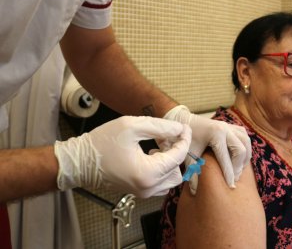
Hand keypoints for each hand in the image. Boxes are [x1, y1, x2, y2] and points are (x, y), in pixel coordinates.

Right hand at [54, 116, 190, 197]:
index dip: (184, 139)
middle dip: (177, 152)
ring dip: (170, 162)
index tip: (184, 127)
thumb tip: (179, 129)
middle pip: (178, 171)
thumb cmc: (102, 142)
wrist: (79, 162)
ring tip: (158, 146)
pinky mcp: (139, 192)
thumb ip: (160, 127)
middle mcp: (148, 187)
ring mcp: (143, 192)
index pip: (178, 157)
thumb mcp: (131, 126)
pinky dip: (162, 170)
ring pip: (171, 179)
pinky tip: (152, 155)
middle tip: (167, 137)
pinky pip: (160, 183)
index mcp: (148, 173)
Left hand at [163, 105, 251, 193]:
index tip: (231, 186)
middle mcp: (225, 128)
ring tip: (238, 169)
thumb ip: (193, 172)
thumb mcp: (188, 155)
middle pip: (241, 150)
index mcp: (215, 134)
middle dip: (238, 167)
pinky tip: (239, 158)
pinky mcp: (231, 125)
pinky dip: (245, 147)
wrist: (185, 122)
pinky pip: (244, 136)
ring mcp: (229, 125)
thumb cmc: (186, 139)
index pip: (226, 158)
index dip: (229, 174)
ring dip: (244, 157)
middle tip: (234, 179)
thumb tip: (194, 192)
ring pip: (246, 142)